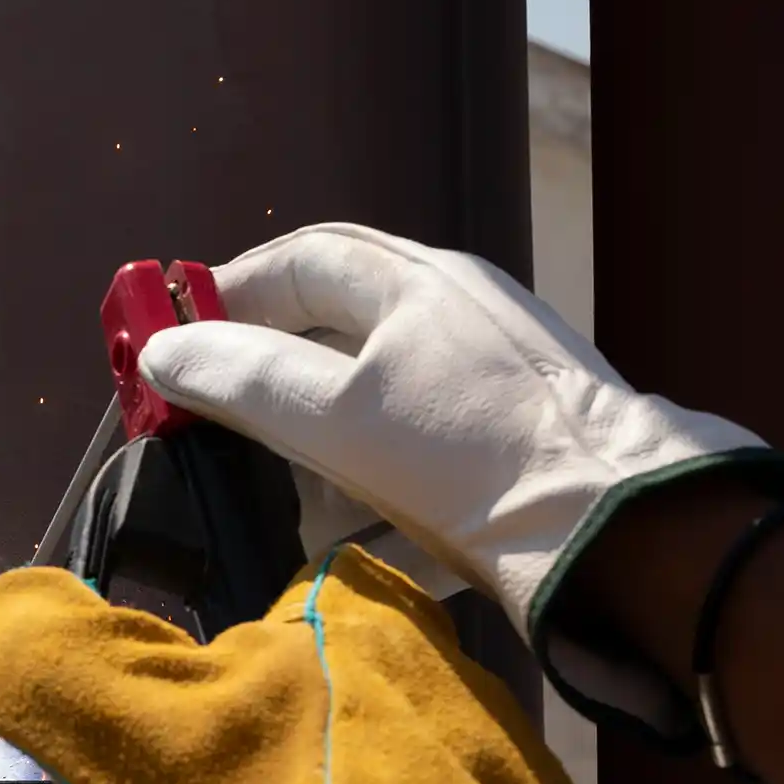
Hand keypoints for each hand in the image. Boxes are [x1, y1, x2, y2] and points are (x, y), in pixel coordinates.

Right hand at [137, 223, 783, 737]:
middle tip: (217, 396)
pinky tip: (358, 506)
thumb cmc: (473, 460)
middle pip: (344, 307)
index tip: (178, 335)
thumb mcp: (340, 419)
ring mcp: (499, 357)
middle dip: (271, 351)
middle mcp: (461, 300)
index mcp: (415, 280)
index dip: (230, 292)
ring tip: (278, 460)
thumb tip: (166, 349)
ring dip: (321, 404)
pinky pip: (427, 414)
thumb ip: (248, 380)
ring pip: (385, 365)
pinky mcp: (524, 418)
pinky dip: (373, 446)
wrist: (617, 526)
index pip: (301, 257)